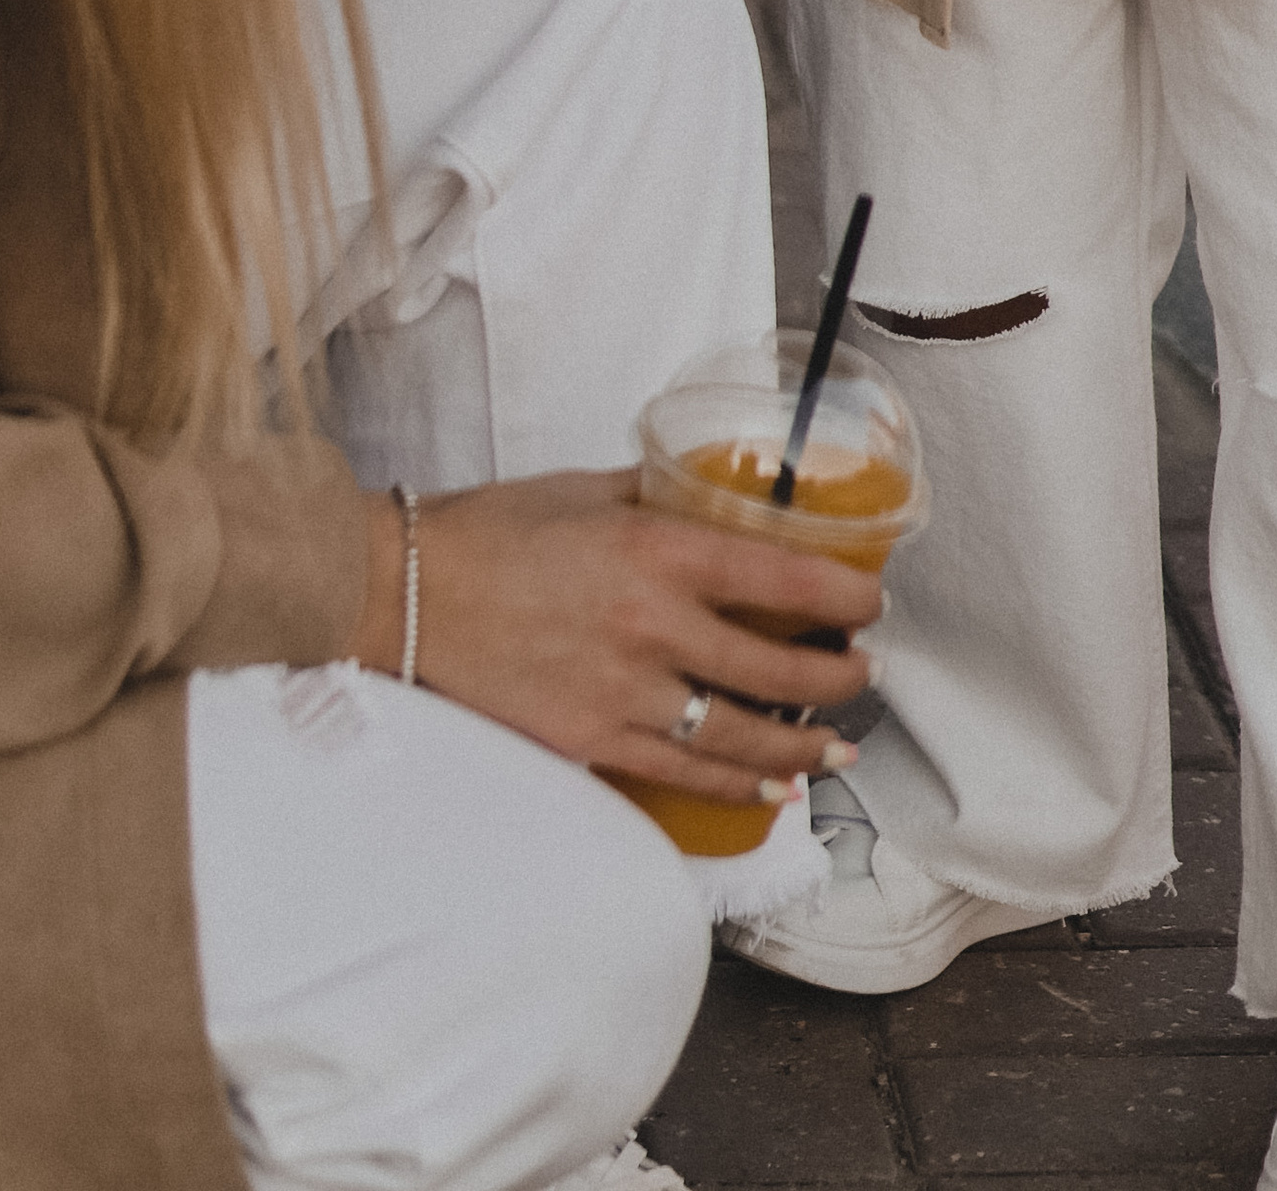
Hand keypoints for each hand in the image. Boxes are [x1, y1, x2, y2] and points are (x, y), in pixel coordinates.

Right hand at [354, 473, 882, 808]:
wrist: (404, 594)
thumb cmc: (491, 530)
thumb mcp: (589, 488)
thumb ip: (658, 494)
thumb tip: (712, 492)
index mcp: (657, 550)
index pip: (783, 576)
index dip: (844, 595)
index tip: (872, 601)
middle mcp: (652, 627)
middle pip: (778, 669)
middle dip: (838, 677)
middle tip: (866, 671)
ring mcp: (623, 695)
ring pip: (741, 736)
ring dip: (803, 745)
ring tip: (841, 745)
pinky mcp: (591, 742)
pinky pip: (683, 772)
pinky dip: (737, 785)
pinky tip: (772, 787)